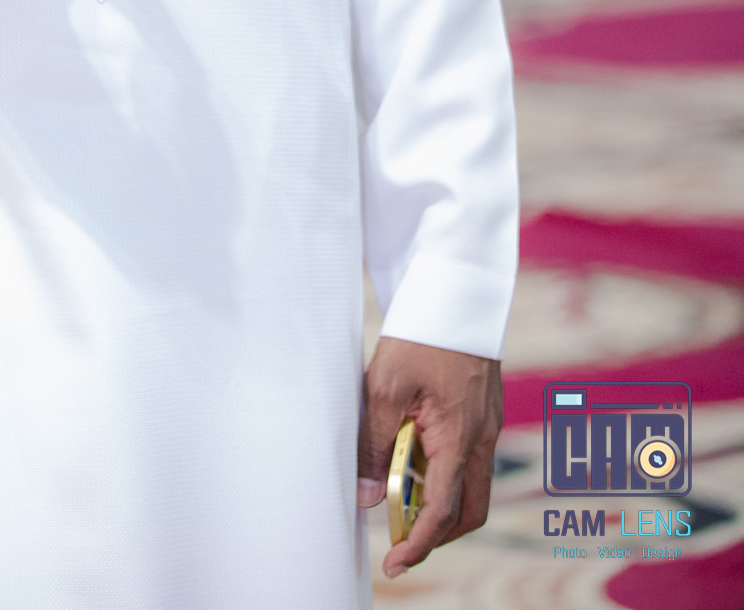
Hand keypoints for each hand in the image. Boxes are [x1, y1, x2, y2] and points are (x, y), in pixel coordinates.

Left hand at [356, 335, 502, 579]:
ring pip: (471, 485)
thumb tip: (366, 497)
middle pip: (469, 509)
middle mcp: (482, 438)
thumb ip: (375, 443)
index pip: (443, 510)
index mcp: (461, 437)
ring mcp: (486, 424)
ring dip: (439, 500)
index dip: (418, 543)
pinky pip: (468, 457)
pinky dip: (443, 470)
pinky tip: (411, 454)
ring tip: (398, 493)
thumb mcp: (385, 386)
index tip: (394, 562)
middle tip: (400, 540)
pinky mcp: (482, 411)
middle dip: (437, 533)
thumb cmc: (421, 333)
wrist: (456, 290)